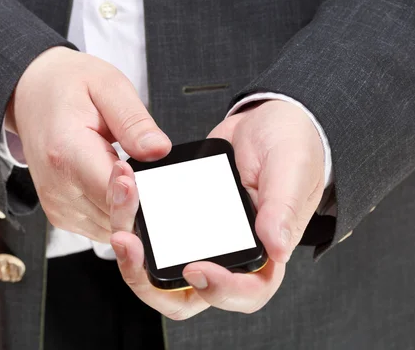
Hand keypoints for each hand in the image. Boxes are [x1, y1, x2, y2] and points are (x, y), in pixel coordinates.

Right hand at [8, 46, 170, 241]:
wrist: (31, 93)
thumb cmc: (68, 87)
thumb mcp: (108, 86)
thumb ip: (134, 121)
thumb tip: (159, 149)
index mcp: (65, 154)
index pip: (109, 194)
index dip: (136, 196)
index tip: (143, 179)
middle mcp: (57, 188)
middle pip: (114, 220)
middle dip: (142, 205)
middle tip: (153, 180)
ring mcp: (59, 205)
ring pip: (112, 230)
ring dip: (132, 212)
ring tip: (137, 179)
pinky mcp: (64, 214)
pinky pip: (103, 227)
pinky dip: (119, 214)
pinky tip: (126, 190)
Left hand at [109, 100, 324, 318]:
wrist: (268, 120)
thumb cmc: (292, 147)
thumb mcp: (290, 170)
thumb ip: (283, 208)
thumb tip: (276, 249)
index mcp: (266, 251)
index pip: (246, 292)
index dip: (219, 291)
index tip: (196, 268)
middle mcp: (232, 252)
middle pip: (190, 293)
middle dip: (151, 281)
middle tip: (130, 244)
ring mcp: (205, 236)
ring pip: (164, 266)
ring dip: (135, 252)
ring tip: (123, 213)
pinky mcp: (185, 215)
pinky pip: (156, 230)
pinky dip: (135, 217)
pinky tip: (125, 191)